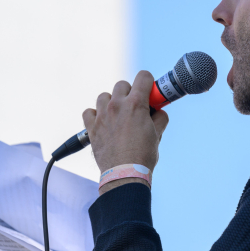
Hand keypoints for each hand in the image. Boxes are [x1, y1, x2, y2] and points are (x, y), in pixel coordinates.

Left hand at [82, 71, 168, 186]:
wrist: (124, 173)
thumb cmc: (143, 155)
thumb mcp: (158, 134)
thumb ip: (160, 118)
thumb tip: (159, 112)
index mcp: (136, 103)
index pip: (143, 77)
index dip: (149, 82)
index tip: (150, 92)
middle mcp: (117, 105)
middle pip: (122, 84)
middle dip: (130, 92)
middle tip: (136, 107)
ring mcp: (102, 115)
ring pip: (104, 96)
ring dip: (112, 102)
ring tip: (118, 115)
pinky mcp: (91, 127)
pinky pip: (89, 111)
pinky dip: (95, 114)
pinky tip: (103, 122)